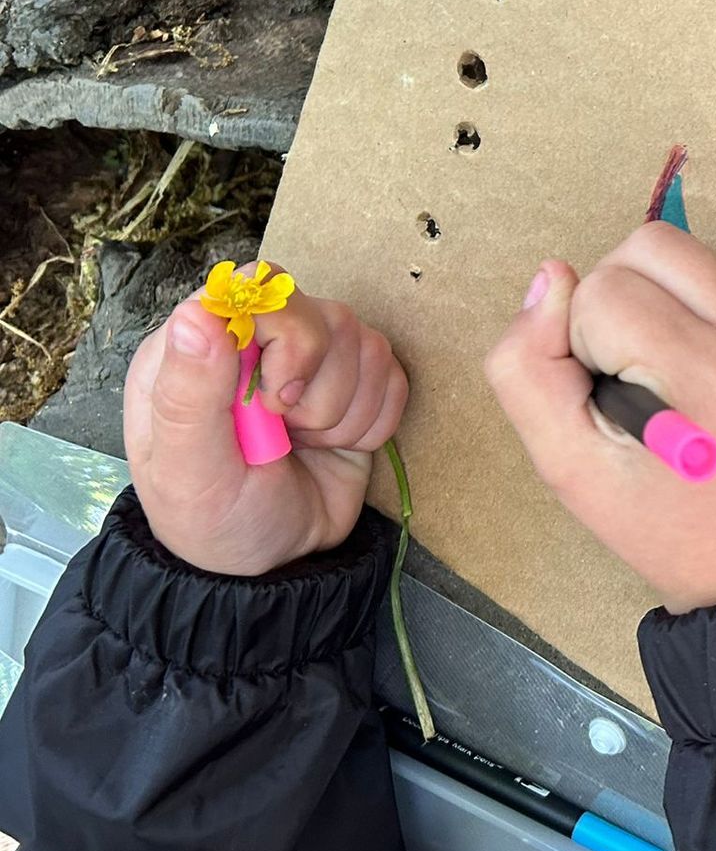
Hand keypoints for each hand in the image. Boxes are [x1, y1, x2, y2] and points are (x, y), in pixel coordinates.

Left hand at [124, 271, 408, 575]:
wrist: (276, 563)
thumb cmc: (215, 520)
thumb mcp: (188, 470)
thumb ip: (188, 393)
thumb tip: (200, 314)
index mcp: (198, 346)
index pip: (258, 287)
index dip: (285, 334)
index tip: (278, 396)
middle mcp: (257, 342)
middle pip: (322, 313)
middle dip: (319, 386)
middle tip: (290, 430)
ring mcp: (310, 360)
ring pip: (365, 343)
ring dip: (344, 412)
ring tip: (308, 445)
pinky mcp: (356, 385)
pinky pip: (394, 374)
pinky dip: (374, 421)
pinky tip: (338, 446)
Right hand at [486, 223, 715, 612]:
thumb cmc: (674, 532)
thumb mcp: (573, 472)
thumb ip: (529, 371)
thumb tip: (549, 276)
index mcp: (713, 377)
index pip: (601, 291)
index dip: (584, 346)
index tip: (616, 406)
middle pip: (647, 245)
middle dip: (615, 303)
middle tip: (631, 380)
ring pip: (685, 252)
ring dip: (654, 299)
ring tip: (663, 375)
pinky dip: (694, 311)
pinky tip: (699, 375)